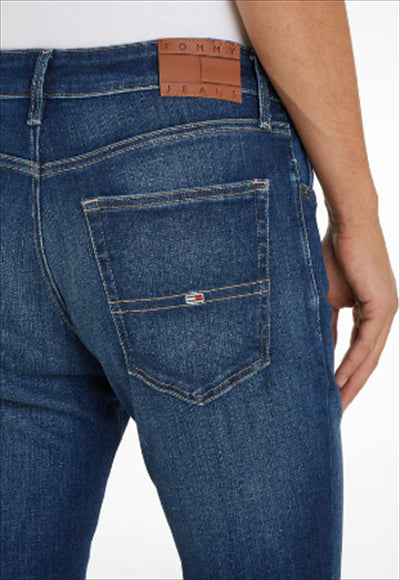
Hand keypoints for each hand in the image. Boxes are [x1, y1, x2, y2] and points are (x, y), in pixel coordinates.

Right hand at [321, 218, 397, 412]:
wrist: (347, 223)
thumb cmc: (334, 255)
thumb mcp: (326, 298)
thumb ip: (327, 325)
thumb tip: (319, 351)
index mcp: (372, 313)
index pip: (360, 352)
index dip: (346, 376)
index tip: (331, 395)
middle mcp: (384, 315)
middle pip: (368, 361)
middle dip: (352, 387)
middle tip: (335, 411)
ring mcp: (387, 311)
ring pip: (370, 356)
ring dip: (353, 382)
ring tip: (336, 404)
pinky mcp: (383, 305)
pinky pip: (366, 342)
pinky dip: (352, 363)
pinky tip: (339, 380)